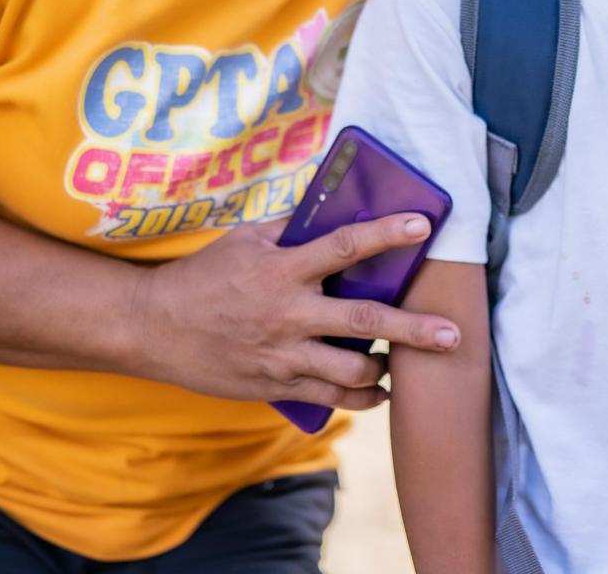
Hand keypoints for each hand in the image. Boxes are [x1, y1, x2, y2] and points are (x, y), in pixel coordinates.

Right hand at [129, 214, 460, 410]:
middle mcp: (288, 314)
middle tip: (453, 334)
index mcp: (282, 270)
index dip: (387, 235)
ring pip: (352, 371)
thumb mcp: (243, 240)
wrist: (154, 327)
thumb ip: (289, 229)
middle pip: (365, 323)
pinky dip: (361, 399)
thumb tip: (330, 207)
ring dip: (385, 368)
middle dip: (414, 329)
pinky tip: (379, 392)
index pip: (345, 247)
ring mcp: (283, 355)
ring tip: (403, 362)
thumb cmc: (203, 276)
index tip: (423, 226)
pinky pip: (330, 399)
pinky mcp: (275, 384)